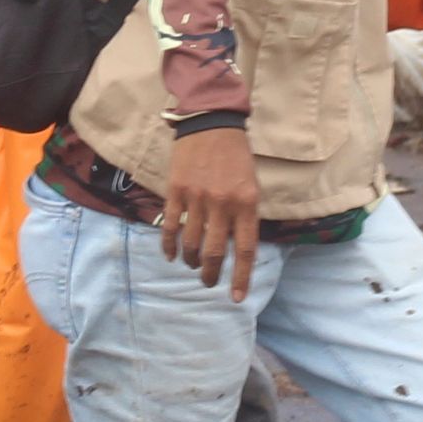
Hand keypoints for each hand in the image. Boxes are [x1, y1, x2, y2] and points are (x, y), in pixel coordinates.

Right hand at [157, 128, 262, 301]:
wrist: (211, 123)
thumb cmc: (236, 157)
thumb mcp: (252, 185)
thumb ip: (246, 215)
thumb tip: (238, 246)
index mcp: (247, 203)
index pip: (245, 249)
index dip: (240, 277)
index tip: (236, 298)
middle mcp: (222, 204)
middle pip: (215, 252)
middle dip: (212, 274)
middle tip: (209, 282)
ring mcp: (197, 198)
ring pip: (191, 243)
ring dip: (191, 260)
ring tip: (193, 265)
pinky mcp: (176, 191)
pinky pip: (170, 226)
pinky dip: (169, 246)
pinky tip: (170, 256)